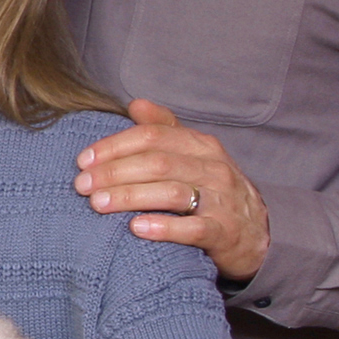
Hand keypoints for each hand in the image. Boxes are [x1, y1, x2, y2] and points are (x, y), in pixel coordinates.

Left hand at [74, 100, 269, 281]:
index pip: (152, 136)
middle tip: (82, 185)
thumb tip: (135, 104)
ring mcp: (222, 200)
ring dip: (130, 197)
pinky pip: (194, 228)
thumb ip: (166, 129)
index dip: (114, 146)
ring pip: (172, 192)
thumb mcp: (194, 155)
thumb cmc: (212, 191)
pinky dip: (164, 227)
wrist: (256, 234)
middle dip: (114, 172)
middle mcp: (213, 168)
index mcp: (201, 145)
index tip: (83, 160)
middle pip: (157, 163)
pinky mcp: (225, 232)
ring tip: (98, 204)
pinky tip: (136, 228)